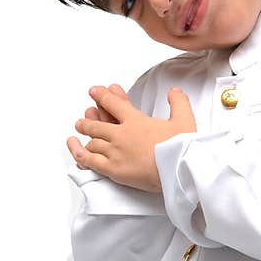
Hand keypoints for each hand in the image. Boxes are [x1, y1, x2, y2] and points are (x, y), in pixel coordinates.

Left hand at [67, 85, 196, 193]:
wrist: (178, 170)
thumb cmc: (181, 148)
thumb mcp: (184, 119)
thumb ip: (178, 102)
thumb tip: (174, 91)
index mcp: (135, 121)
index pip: (113, 104)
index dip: (102, 96)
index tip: (95, 91)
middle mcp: (121, 135)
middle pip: (97, 124)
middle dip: (88, 120)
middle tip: (84, 118)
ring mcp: (115, 152)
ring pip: (92, 142)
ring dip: (85, 135)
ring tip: (79, 132)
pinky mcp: (113, 169)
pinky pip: (90, 161)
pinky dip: (79, 154)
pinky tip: (75, 149)